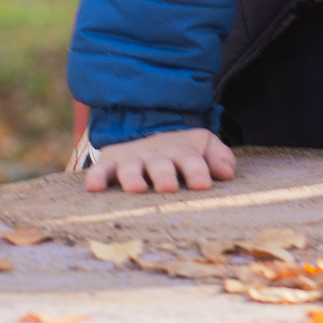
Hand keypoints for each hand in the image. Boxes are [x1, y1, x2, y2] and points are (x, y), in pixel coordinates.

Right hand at [83, 128, 236, 193]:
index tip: (203, 185)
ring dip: (133, 177)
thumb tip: (228, 173)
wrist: (147, 133)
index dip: (197, 171)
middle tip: (168, 188)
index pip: (192, 160)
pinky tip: (94, 188)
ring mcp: (132, 158)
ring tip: (136, 189)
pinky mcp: (110, 162)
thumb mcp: (204, 146)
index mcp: (182, 151)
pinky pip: (100, 169)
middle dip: (164, 175)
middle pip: (161, 164)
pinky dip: (96, 177)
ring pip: (131, 167)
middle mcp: (156, 154)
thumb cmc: (181, 150)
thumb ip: (219, 157)